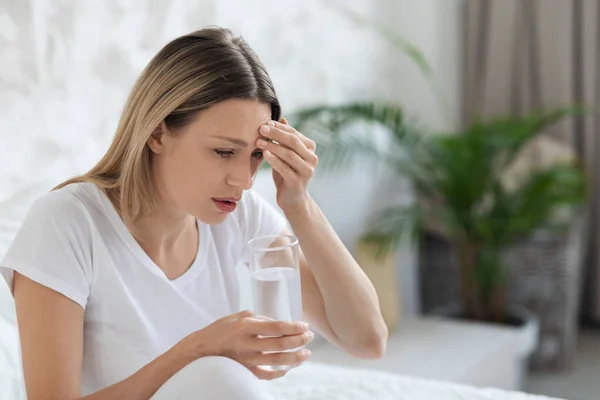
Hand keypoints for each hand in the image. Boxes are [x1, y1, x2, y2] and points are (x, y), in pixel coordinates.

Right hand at [181, 310, 313, 379]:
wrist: (198, 351)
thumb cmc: (218, 331)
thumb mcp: (236, 317)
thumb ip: (257, 317)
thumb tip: (276, 321)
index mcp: (246, 326)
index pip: (276, 326)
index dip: (294, 327)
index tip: (305, 325)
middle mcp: (247, 343)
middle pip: (280, 344)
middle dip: (299, 341)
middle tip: (309, 337)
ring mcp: (246, 360)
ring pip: (277, 361)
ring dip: (295, 358)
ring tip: (306, 354)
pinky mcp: (244, 371)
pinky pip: (266, 375)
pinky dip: (279, 373)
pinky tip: (288, 368)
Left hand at [256, 118, 317, 211]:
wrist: (292, 198)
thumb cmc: (288, 173)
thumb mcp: (286, 154)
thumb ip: (286, 139)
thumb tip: (282, 119)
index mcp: (310, 149)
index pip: (294, 134)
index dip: (279, 127)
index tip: (265, 122)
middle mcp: (312, 158)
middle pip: (293, 142)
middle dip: (276, 134)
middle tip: (261, 129)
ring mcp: (307, 171)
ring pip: (289, 154)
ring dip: (272, 146)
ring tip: (259, 141)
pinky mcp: (298, 181)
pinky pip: (285, 168)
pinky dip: (274, 160)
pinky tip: (265, 154)